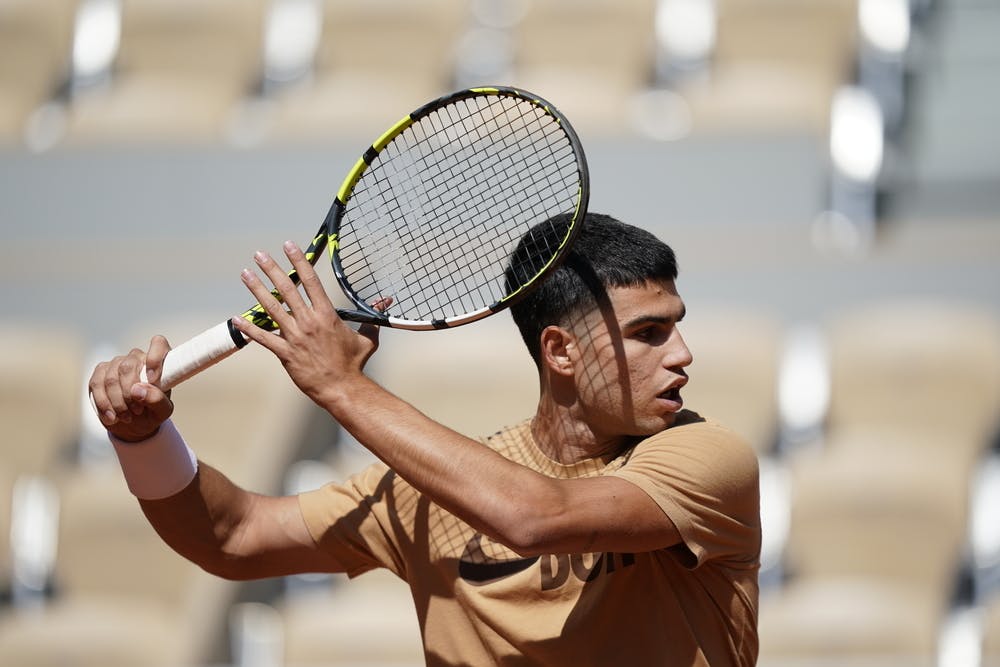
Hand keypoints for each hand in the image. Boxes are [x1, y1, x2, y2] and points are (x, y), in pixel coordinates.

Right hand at [89, 335, 173, 441]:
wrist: (134, 423)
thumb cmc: (152, 412)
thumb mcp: (162, 411)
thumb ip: (157, 400)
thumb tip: (138, 389)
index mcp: (159, 362)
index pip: (158, 343)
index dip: (155, 357)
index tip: (153, 380)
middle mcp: (137, 358)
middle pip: (128, 366)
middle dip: (130, 393)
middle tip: (137, 411)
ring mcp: (117, 363)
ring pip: (111, 378)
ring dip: (117, 402)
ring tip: (126, 417)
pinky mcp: (101, 372)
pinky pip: (97, 383)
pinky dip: (104, 403)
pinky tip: (112, 417)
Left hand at [230, 241, 385, 404]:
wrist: (342, 388)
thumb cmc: (355, 364)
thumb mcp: (368, 338)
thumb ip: (372, 318)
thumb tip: (386, 301)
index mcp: (327, 315)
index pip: (311, 281)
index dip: (299, 261)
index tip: (289, 246)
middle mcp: (309, 322)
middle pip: (287, 289)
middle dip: (272, 269)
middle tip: (259, 254)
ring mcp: (295, 337)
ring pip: (271, 308)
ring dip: (256, 289)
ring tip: (245, 274)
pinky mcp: (285, 354)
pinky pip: (264, 338)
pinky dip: (249, 328)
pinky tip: (236, 318)